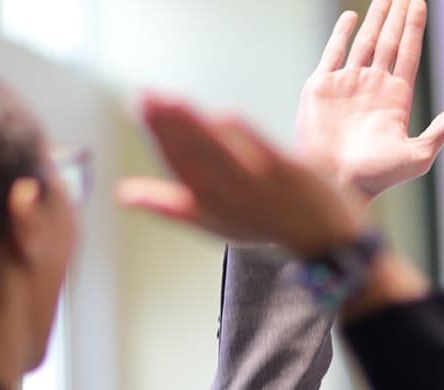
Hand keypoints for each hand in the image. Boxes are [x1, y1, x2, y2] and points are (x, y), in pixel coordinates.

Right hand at [118, 94, 362, 256]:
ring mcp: (256, 183)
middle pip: (191, 154)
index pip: (174, 161)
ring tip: (170, 100)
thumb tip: (123, 195)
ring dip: (193, 127)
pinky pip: (262, 154)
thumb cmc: (260, 225)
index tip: (138, 104)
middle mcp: (226, 194)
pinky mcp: (285, 173)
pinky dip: (244, 138)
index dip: (155, 133)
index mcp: (205, 202)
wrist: (320, 239)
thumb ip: (166, 205)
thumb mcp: (209, 221)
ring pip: (219, 153)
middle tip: (144, 96)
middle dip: (166, 124)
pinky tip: (223, 115)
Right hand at [297, 0, 443, 202]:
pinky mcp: (321, 87)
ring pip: (364, 42)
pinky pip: (333, 52)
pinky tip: (350, 16)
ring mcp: (347, 85)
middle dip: (396, 16)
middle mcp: (372, 87)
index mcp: (396, 99)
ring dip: (374, 18)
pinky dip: (341, 33)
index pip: (408, 53)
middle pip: (388, 41)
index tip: (419, 3)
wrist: (335, 182)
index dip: (414, 28)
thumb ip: (441, 130)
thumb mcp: (417, 156)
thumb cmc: (375, 176)